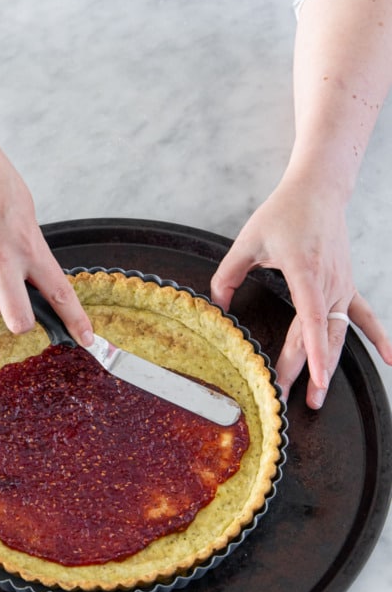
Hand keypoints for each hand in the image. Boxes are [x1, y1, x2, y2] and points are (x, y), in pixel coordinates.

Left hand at [210, 177, 391, 407]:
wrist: (319, 190)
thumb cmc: (284, 212)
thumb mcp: (247, 241)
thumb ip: (227, 275)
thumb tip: (216, 305)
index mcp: (305, 272)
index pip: (310, 320)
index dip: (310, 352)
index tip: (310, 378)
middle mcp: (329, 283)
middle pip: (317, 336)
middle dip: (302, 371)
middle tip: (286, 401)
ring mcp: (341, 286)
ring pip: (337, 334)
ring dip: (328, 367)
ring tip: (317, 398)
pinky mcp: (346, 285)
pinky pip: (365, 316)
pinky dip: (379, 338)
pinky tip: (391, 360)